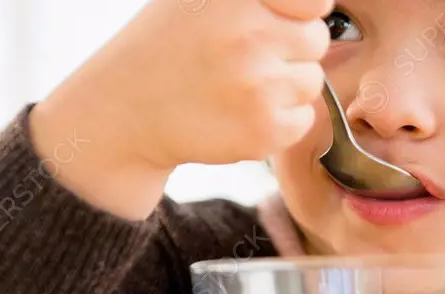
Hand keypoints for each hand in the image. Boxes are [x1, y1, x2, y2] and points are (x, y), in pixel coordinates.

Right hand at [30, 0, 333, 218]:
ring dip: (286, 87)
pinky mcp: (262, 130)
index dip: (299, 14)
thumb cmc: (167, 49)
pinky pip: (303, 119)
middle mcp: (248, 37)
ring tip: (240, 88)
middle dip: (290, 50)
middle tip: (247, 61)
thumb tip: (319, 2)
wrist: (125, 112)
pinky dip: (281, 121)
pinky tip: (242, 114)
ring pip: (311, 81)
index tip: (277, 24)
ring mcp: (257, 87)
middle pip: (316, 40)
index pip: (315, 1)